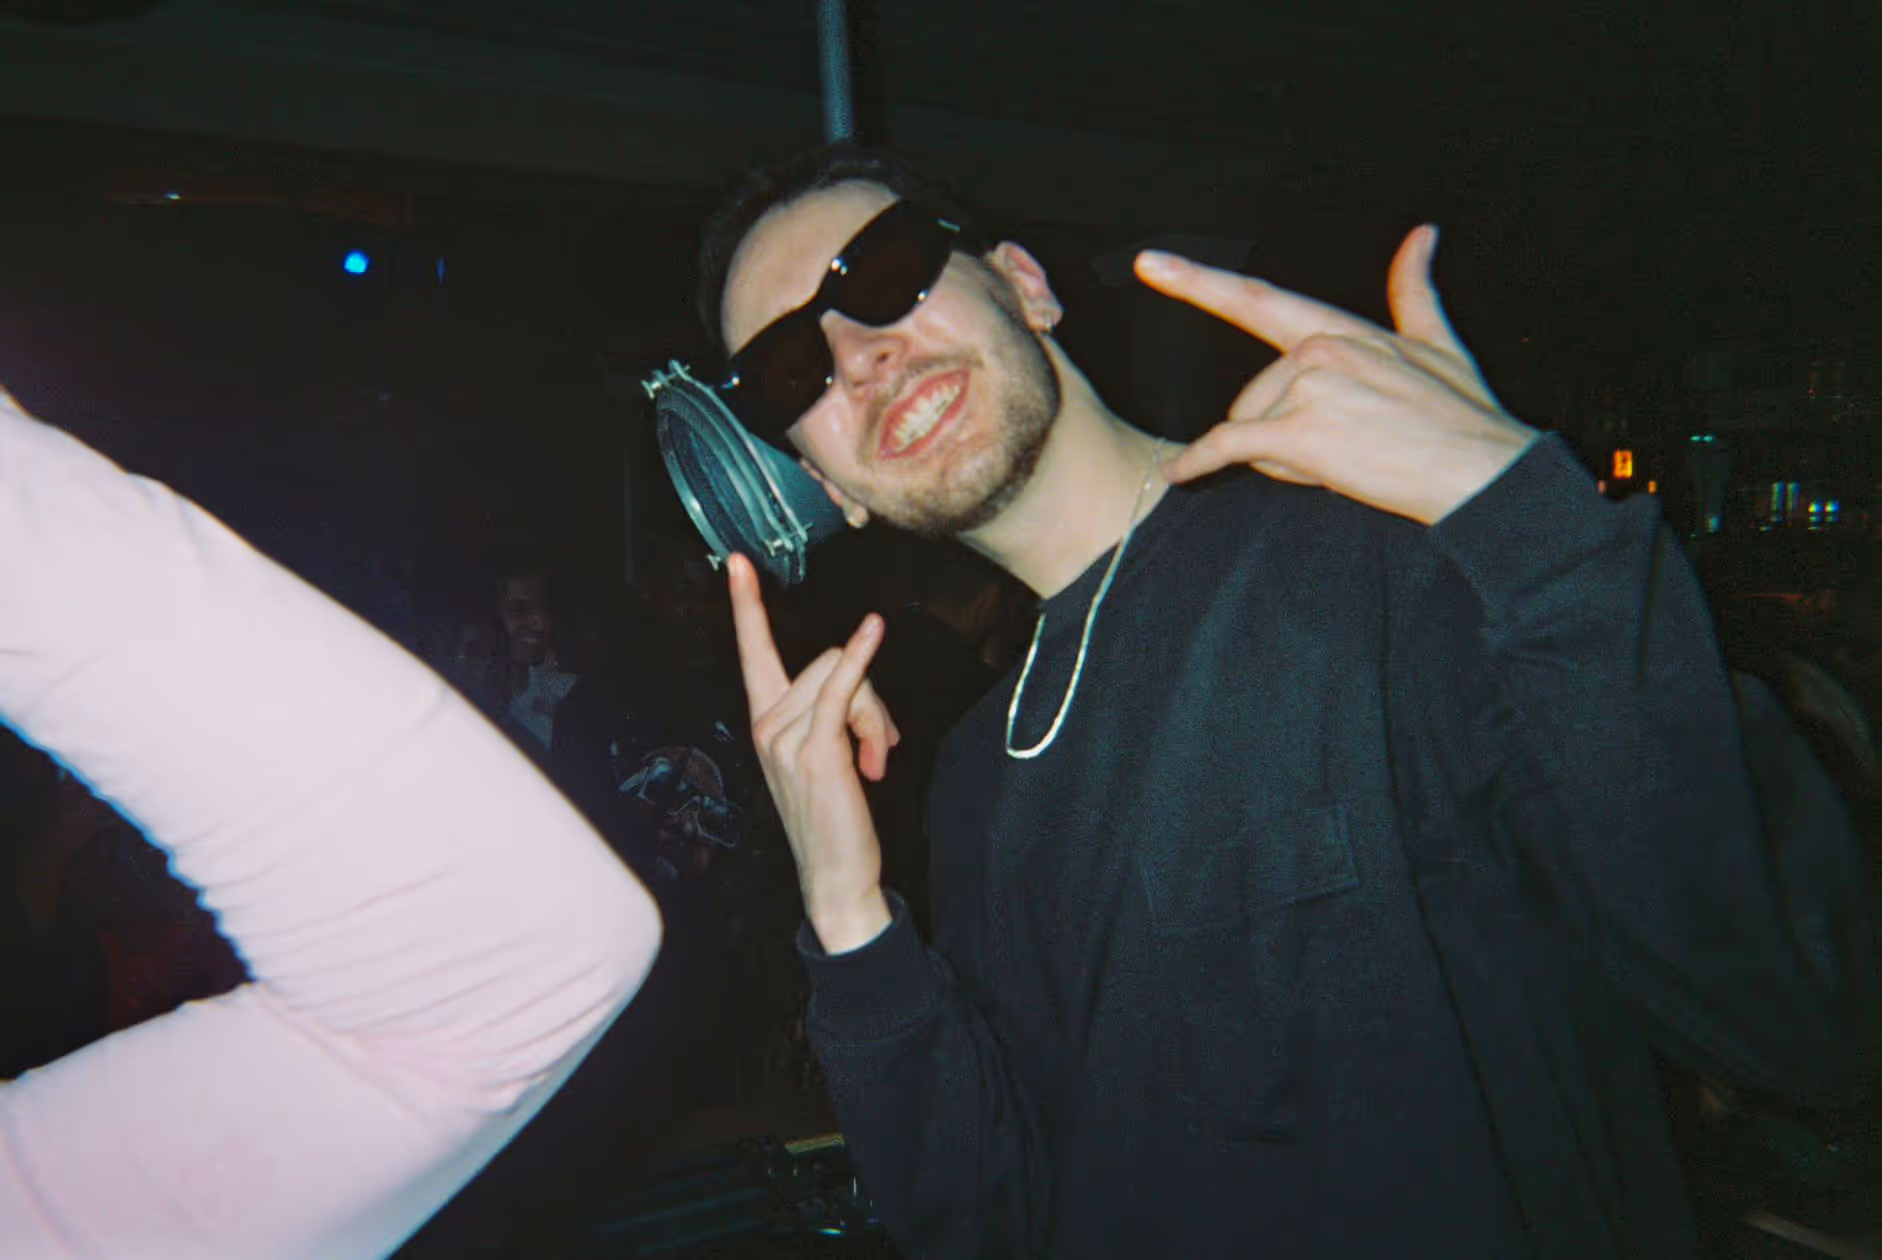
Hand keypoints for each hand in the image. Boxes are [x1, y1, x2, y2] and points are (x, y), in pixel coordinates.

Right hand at [727, 553, 898, 951]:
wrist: (835, 876)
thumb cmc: (834, 816)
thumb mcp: (827, 754)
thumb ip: (832, 712)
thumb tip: (862, 692)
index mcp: (764, 722)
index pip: (752, 653)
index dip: (745, 606)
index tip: (736, 563)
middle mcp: (767, 725)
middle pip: (826, 662)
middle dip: (867, 696)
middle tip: (880, 748)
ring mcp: (786, 738)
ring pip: (843, 680)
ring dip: (875, 718)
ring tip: (876, 762)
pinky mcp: (816, 751)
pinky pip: (842, 689)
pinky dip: (860, 658)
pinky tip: (873, 630)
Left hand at [1133, 226, 1538, 524]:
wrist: (1482, 471)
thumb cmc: (1463, 417)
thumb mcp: (1440, 343)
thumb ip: (1413, 289)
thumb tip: (1422, 234)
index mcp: (1341, 328)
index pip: (1257, 298)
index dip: (1198, 280)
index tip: (1150, 262)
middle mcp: (1318, 348)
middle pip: (1253, 398)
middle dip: (1280, 433)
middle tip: (1347, 450)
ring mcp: (1308, 386)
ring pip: (1250, 431)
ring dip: (1283, 458)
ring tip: (1347, 462)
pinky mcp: (1301, 431)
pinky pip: (1227, 447)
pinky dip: (1199, 464)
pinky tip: (1177, 475)